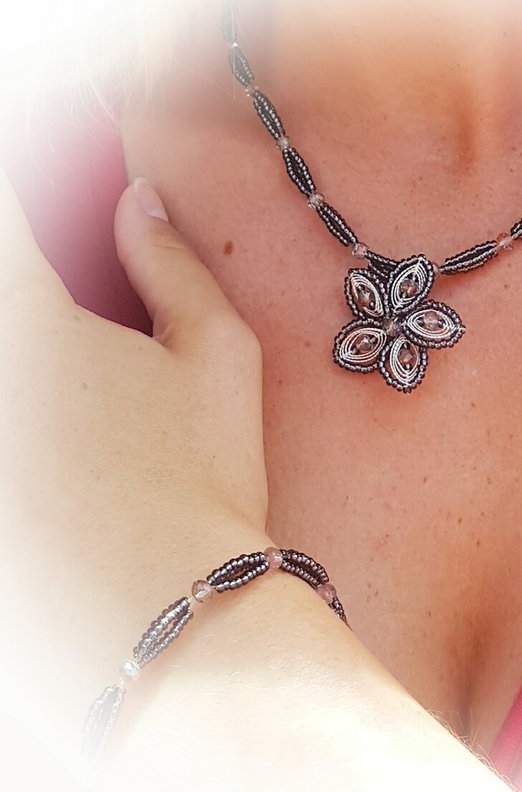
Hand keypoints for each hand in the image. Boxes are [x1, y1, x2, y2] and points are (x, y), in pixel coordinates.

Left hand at [0, 170, 267, 748]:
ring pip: (9, 379)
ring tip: (80, 408)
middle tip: (74, 346)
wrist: (170, 606)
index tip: (39, 212)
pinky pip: (8, 430)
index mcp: (21, 320)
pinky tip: (55, 456)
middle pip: (4, 304)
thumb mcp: (219, 353)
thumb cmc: (203, 477)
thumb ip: (172, 262)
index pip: (4, 220)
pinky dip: (30, 428)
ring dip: (36, 373)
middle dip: (33, 306)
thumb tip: (139, 202)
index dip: (23, 198)